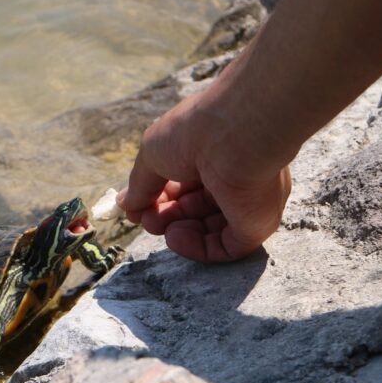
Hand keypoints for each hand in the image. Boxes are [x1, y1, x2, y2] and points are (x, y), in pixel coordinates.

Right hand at [117, 91, 292, 262]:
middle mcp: (229, 178)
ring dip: (178, 233)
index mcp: (208, 155)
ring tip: (164, 230)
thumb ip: (139, 185)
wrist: (236, 137)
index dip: (157, 198)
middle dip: (166, 217)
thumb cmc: (192, 134)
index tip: (137, 207)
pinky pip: (225, 247)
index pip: (182, 184)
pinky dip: (197, 248)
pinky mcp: (255, 225)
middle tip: (148, 221)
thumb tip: (127, 206)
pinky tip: (175, 238)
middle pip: (193, 208)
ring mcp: (245, 203)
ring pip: (208, 230)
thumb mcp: (151, 155)